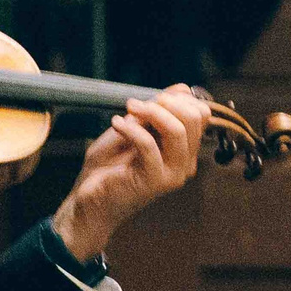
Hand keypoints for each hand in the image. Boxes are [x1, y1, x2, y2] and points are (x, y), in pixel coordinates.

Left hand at [50, 88, 207, 260]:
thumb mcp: (133, 130)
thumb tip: (182, 89)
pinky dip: (130, 129)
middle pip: (195, 118)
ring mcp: (173, 172)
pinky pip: (149, 145)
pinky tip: (115, 124)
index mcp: (184, 151)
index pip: (201, 115)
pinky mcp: (155, 180)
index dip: (179, 98)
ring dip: (151, 112)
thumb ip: (155, 113)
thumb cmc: (108, 168)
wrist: (89, 202)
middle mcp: (185, 162)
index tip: (152, 97)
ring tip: (129, 108)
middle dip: (167, 102)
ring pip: (178, 130)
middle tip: (138, 103)